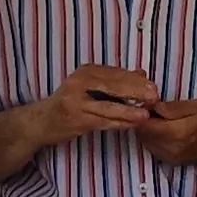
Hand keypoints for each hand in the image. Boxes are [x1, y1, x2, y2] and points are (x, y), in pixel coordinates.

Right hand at [35, 64, 162, 150]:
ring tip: (146, 114)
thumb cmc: (70, 103)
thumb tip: (142, 74)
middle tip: (154, 97)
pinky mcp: (76, 119)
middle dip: (136, 92)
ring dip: (129, 111)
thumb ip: (115, 81)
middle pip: (114, 86)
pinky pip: (102, 121)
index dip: (136, 80)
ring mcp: (76, 101)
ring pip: (109, 106)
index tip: (153, 86)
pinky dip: (119, 123)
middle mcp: (80, 82)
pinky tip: (131, 125)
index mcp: (86, 71)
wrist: (42, 121)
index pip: (115, 73)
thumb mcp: (91, 87)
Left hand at [134, 97, 196, 166]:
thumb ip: (172, 108)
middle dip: (140, 117)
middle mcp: (169, 150)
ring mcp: (169, 158)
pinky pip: (152, 146)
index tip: (141, 98)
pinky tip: (161, 125)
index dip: (138, 110)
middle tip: (146, 102)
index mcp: (176, 134)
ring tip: (155, 112)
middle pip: (141, 133)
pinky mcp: (170, 161)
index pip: (143, 124)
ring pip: (144, 141)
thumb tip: (150, 106)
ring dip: (145, 127)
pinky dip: (152, 135)